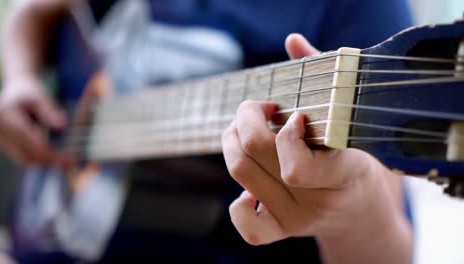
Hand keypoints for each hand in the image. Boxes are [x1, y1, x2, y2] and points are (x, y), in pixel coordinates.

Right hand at [0, 76, 66, 164]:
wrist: (13, 91)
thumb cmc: (28, 93)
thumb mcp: (41, 97)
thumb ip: (50, 111)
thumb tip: (62, 125)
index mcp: (6, 116)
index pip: (31, 142)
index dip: (53, 153)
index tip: (70, 158)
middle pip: (27, 155)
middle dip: (50, 161)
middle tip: (70, 162)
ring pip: (23, 159)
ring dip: (44, 162)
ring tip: (64, 159)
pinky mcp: (2, 145)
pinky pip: (21, 157)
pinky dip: (37, 158)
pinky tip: (53, 155)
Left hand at [221, 34, 411, 262]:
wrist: (359, 211)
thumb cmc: (352, 157)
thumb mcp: (348, 121)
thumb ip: (323, 79)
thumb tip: (292, 42)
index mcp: (341, 174)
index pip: (296, 165)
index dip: (286, 132)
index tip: (295, 115)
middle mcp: (315, 202)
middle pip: (254, 155)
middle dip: (246, 117)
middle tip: (260, 108)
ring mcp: (296, 220)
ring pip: (240, 174)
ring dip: (233, 140)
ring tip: (246, 129)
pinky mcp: (281, 231)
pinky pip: (249, 228)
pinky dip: (239, 204)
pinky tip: (249, 185)